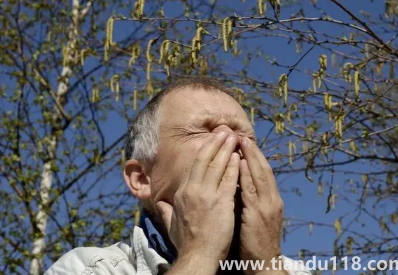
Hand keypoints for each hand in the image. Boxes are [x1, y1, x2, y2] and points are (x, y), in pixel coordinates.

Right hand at [156, 131, 239, 270]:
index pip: (194, 166)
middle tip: (224, 131)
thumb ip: (165, 211)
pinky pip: (229, 179)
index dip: (204, 151)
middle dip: (215, 143)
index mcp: (183, 193)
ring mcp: (207, 195)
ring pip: (218, 165)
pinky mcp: (221, 203)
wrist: (197, 256)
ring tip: (234, 137)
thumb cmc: (186, 243)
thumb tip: (157, 203)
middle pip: (205, 160)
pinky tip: (240, 157)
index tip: (211, 141)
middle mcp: (193, 190)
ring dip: (227, 149)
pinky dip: (235, 166)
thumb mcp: (170, 225)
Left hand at [238, 137, 285, 274]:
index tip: (245, 141)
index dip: (255, 156)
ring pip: (260, 176)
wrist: (265, 264)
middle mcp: (272, 200)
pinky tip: (239, 164)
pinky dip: (246, 176)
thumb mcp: (258, 217)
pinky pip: (251, 191)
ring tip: (241, 142)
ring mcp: (267, 207)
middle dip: (253, 151)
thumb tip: (240, 183)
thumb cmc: (257, 242)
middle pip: (264, 169)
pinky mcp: (259, 215)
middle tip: (242, 135)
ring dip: (250, 158)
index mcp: (272, 200)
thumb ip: (252, 200)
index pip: (264, 172)